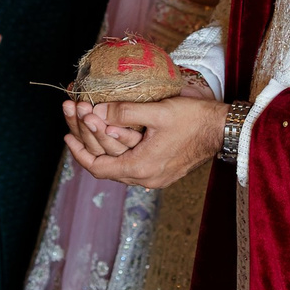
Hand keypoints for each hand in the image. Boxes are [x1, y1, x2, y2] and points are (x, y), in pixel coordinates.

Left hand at [61, 90, 225, 187]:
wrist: (223, 131)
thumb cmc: (194, 119)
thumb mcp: (157, 111)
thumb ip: (124, 112)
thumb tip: (96, 111)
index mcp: (141, 167)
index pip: (98, 168)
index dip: (79, 152)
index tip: (67, 135)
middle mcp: (146, 179)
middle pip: (105, 166)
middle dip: (86, 141)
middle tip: (75, 117)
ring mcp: (154, 178)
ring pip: (117, 165)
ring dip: (101, 145)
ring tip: (89, 123)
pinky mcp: (161, 172)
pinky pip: (130, 164)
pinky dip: (117, 150)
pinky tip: (112, 136)